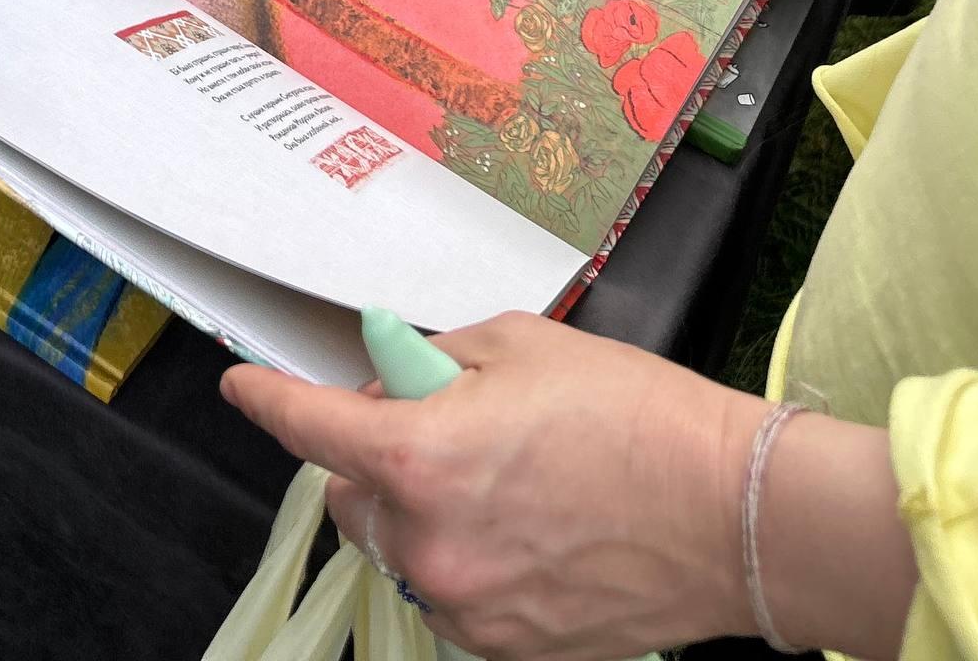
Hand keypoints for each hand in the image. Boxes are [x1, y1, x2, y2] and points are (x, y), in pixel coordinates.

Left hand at [222, 315, 762, 658]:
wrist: (736, 513)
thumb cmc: (640, 420)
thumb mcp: (520, 346)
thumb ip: (434, 361)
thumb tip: (394, 379)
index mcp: (420, 456)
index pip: (306, 427)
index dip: (266, 400)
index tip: (242, 387)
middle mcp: (428, 541)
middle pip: (350, 497)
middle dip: (377, 463)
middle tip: (445, 432)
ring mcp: (466, 604)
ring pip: (402, 550)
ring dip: (427, 517)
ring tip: (510, 486)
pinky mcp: (506, 646)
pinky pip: (454, 594)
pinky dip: (471, 562)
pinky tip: (534, 533)